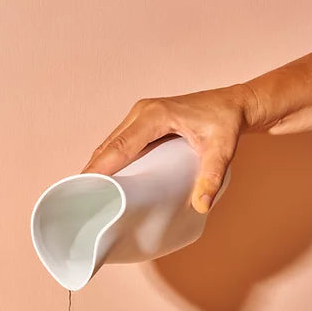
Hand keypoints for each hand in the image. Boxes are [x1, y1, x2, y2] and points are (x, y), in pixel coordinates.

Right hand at [83, 84, 253, 212]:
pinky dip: (108, 162)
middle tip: (77, 198)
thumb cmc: (227, 123)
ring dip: (97, 168)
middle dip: (91, 171)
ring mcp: (140, 116)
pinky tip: (102, 181)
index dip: (99, 168)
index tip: (82, 186)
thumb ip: (212, 177)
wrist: (235, 104)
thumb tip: (201, 205)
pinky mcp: (143, 123)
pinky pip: (118, 144)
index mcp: (155, 116)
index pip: (119, 145)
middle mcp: (143, 112)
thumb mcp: (223, 150)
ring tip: (84, 193)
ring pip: (110, 145)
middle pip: (108, 146)